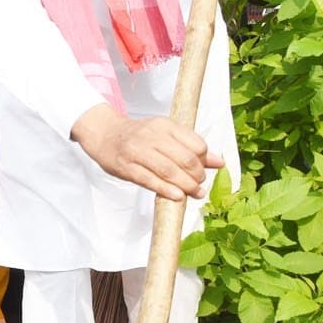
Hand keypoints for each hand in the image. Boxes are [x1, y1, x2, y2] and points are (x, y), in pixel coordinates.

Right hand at [71, 107, 221, 200]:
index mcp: (165, 125)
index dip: (204, 160)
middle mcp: (152, 136)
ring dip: (186, 185)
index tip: (204, 170)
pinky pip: (149, 180)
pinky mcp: (126, 167)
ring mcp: (137, 151)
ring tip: (194, 193)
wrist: (104, 134)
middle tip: (199, 185)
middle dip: (197, 175)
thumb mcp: (164, 134)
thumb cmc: (138, 136)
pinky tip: (177, 196)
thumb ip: (191, 147)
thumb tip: (219, 162)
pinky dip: (166, 189)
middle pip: (185, 158)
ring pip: (169, 170)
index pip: (195, 143)